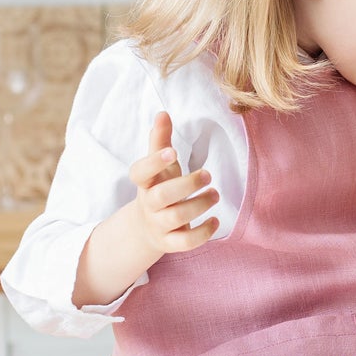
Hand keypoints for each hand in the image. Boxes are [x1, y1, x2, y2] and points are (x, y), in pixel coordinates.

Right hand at [127, 112, 218, 254]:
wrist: (146, 228)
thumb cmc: (159, 188)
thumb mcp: (159, 167)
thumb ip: (160, 141)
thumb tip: (162, 113)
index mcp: (145, 182)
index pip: (140, 172)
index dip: (154, 162)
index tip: (173, 151)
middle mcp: (149, 204)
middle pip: (162, 196)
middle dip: (187, 185)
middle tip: (208, 174)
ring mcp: (158, 225)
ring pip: (176, 217)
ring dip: (199, 205)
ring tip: (215, 194)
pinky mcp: (169, 243)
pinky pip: (185, 243)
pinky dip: (202, 233)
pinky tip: (216, 221)